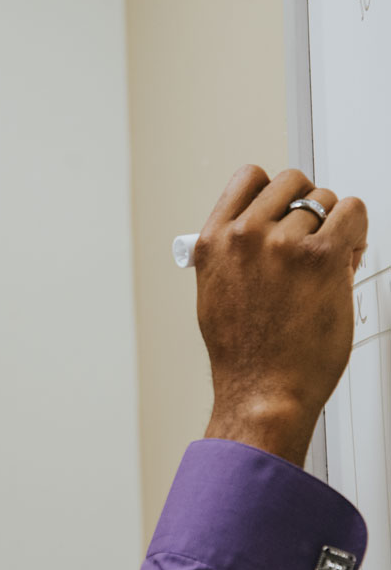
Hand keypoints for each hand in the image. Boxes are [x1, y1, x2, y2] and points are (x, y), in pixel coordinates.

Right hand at [196, 166, 367, 465]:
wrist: (263, 391)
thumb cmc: (243, 355)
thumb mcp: (214, 295)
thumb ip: (231, 255)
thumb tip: (254, 233)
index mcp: (213, 242)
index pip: (249, 178)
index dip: (272, 190)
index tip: (283, 206)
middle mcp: (244, 235)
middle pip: (292, 181)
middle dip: (307, 205)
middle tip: (312, 234)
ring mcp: (283, 243)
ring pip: (325, 201)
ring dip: (333, 226)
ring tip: (329, 261)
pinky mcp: (321, 256)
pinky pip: (353, 214)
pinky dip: (356, 233)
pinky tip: (347, 258)